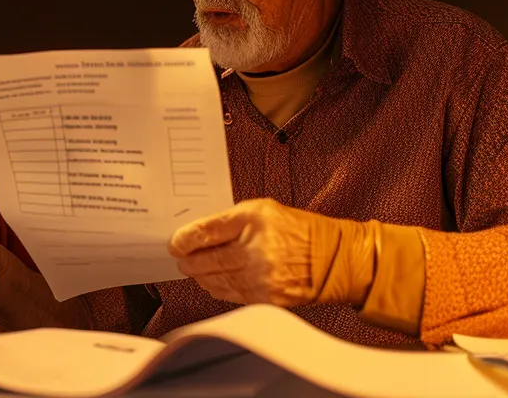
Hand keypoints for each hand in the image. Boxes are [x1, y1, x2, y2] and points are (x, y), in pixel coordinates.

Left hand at [169, 198, 376, 307]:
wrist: (332, 258)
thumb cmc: (298, 231)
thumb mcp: (263, 210)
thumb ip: (230, 220)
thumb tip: (198, 234)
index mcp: (254, 220)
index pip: (207, 231)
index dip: (185, 239)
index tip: (175, 243)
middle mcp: (256, 249)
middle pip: (207, 260)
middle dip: (188, 261)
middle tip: (180, 258)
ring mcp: (261, 276)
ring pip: (215, 280)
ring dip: (200, 276)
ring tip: (194, 270)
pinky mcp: (266, 297)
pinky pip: (231, 294)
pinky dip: (217, 288)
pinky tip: (211, 282)